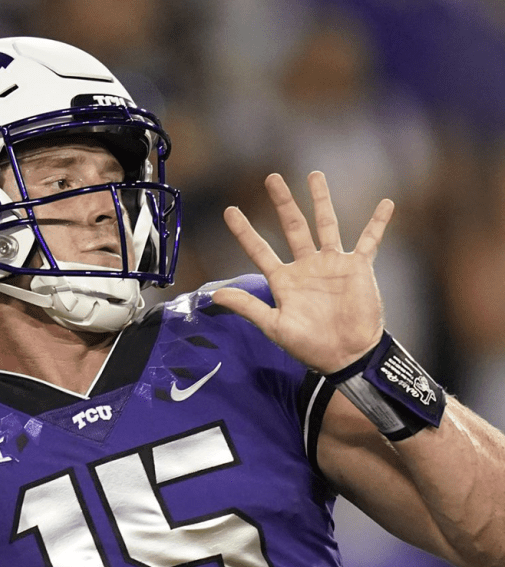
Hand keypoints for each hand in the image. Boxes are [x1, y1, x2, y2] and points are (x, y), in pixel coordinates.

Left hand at [212, 172, 393, 374]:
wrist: (346, 356)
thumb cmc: (310, 346)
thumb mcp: (274, 326)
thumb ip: (247, 307)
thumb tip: (213, 295)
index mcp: (285, 281)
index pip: (260, 250)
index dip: (244, 232)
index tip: (229, 211)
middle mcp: (307, 268)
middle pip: (293, 227)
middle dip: (283, 203)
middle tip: (272, 178)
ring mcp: (332, 265)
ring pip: (326, 224)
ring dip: (320, 200)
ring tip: (314, 175)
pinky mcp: (357, 268)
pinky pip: (370, 240)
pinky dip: (378, 223)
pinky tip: (386, 203)